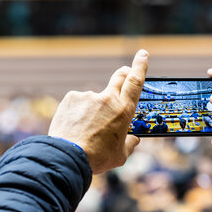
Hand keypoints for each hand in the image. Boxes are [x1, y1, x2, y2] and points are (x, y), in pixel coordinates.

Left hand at [49, 49, 148, 173]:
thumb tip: (134, 139)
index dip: (140, 66)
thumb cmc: (97, 157)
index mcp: (123, 111)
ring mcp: (88, 97)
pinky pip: (77, 104)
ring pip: (94, 100)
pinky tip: (73, 127)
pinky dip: (77, 113)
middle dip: (124, 73)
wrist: (68, 156)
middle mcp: (107, 99)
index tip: (142, 54)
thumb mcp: (120, 155)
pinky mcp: (71, 98)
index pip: (135, 82)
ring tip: (84, 131)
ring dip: (92, 110)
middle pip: (118, 77)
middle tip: (125, 74)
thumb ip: (129, 144)